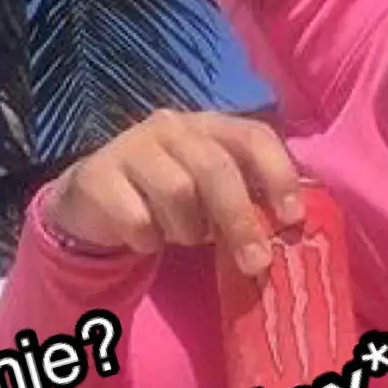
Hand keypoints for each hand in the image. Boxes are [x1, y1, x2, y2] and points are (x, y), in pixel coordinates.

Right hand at [47, 109, 308, 276]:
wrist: (95, 197)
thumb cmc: (170, 195)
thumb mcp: (211, 190)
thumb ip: (247, 196)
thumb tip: (288, 227)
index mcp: (209, 125)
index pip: (253, 135)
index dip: (278, 174)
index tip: (292, 217)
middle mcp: (172, 126)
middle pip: (215, 168)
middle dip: (240, 219)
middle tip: (255, 262)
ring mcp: (131, 146)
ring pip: (177, 191)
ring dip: (188, 229)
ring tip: (182, 236)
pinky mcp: (98, 176)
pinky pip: (137, 220)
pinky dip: (149, 240)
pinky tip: (146, 239)